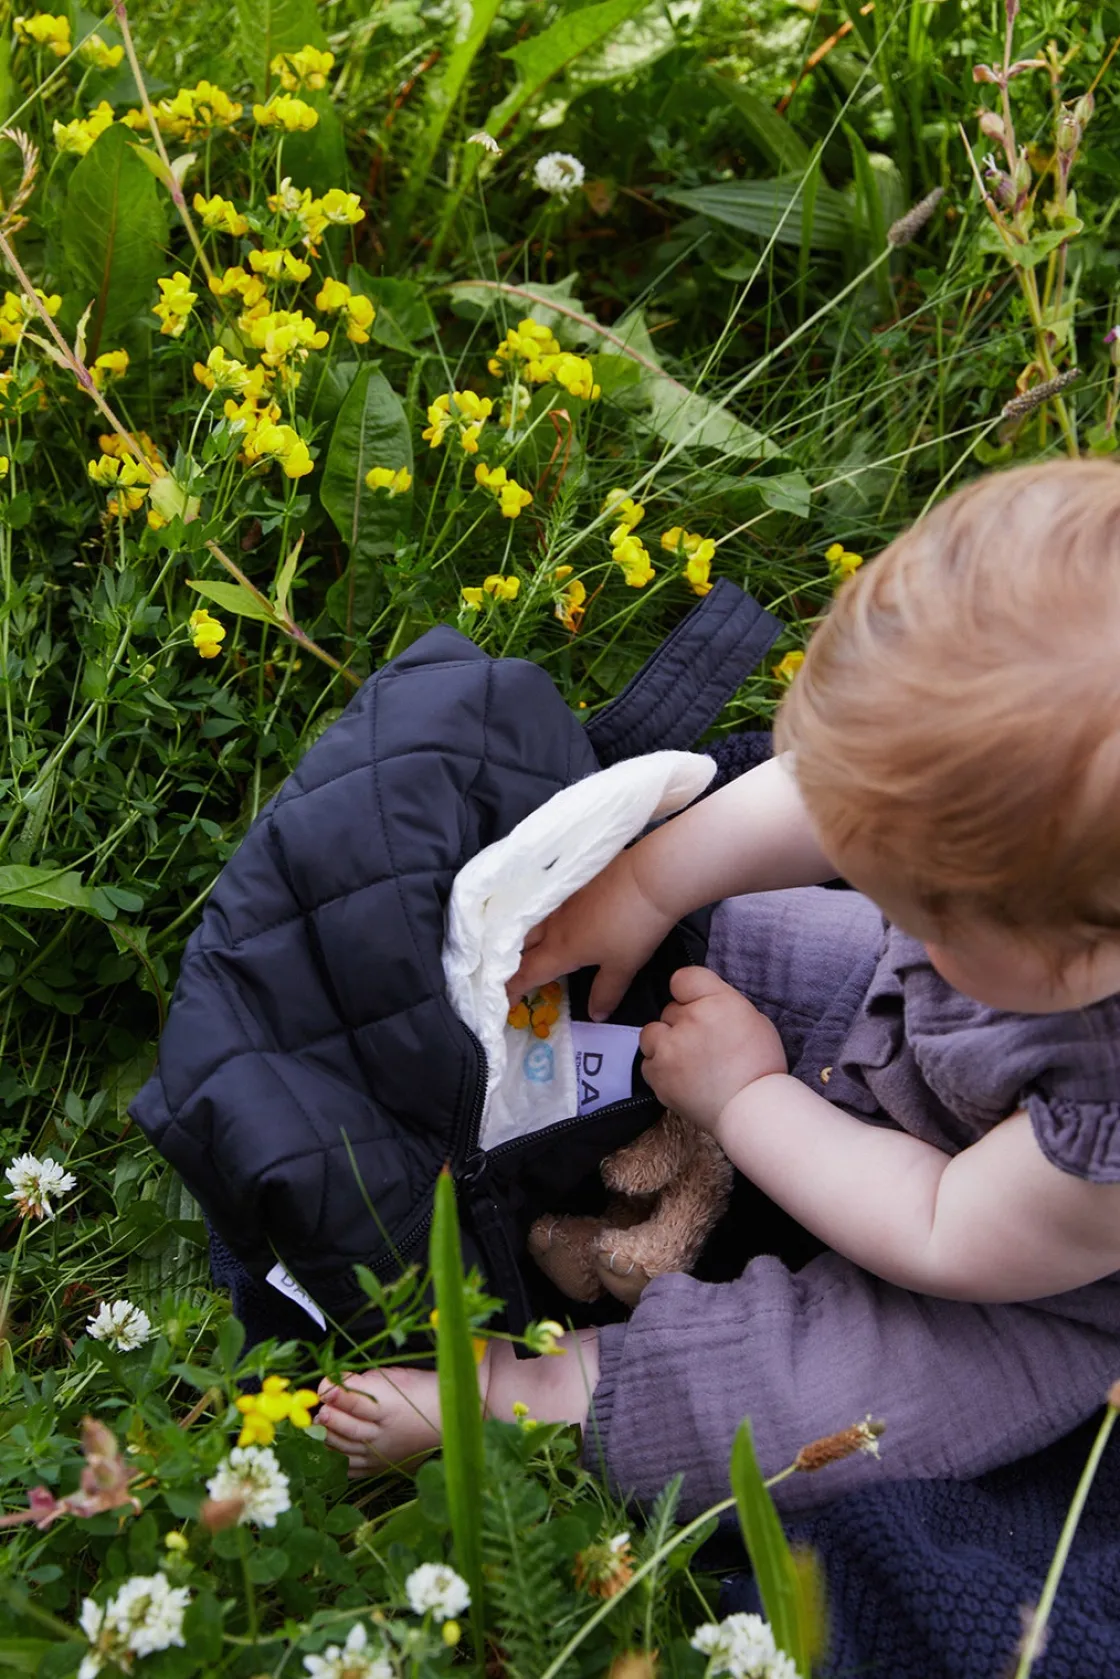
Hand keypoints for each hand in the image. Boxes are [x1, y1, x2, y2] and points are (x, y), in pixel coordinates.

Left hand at [317, 1368, 440, 1476]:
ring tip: (317, 1426)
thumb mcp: (396, 1378)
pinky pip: (351, 1468)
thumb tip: (334, 1382)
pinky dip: (336, 1459)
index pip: (359, 1402)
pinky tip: (325, 1449)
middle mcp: (384, 1435)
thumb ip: (365, 1382)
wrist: (446, 1422)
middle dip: (331, 1419)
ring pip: (347, 1450)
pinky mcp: (378, 1467)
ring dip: (328, 1438)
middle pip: (350, 1429)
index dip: (339, 1394)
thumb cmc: (420, 1392)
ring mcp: (380, 1454)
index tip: (324, 1385)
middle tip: (319, 1411)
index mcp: (390, 1408)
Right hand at [507, 847, 674, 1020]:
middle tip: (514, 974)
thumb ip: (606, 992)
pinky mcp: (575, 883)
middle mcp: (554, 924)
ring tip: (528, 947)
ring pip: (533, 923)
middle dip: (514, 963)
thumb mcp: (623, 967)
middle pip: (522, 946)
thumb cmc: (634, 928)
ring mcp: (562, 900)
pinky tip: (555, 918)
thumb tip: (595, 1015)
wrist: (649, 877)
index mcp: (561, 949)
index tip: (507, 1001)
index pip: (527, 973)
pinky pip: (549, 905)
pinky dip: (544, 918)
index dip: (514, 989)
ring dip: (526, 938)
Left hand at [639, 968, 786, 1131]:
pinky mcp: (657, 1074)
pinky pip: (647, 1061)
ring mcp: (670, 1048)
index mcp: (717, 1001)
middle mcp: (689, 1019)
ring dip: (664, 1042)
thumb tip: (701, 1002)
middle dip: (683, 1022)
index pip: (684, 977)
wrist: (752, 1111)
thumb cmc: (760, 1066)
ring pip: (651, 1032)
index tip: (698, 1005)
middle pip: (670, 1008)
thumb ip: (722, 1004)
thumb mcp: (753, 1019)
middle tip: (703, 1043)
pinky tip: (680, 1077)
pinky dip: (659, 1068)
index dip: (689, 992)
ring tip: (685, 1059)